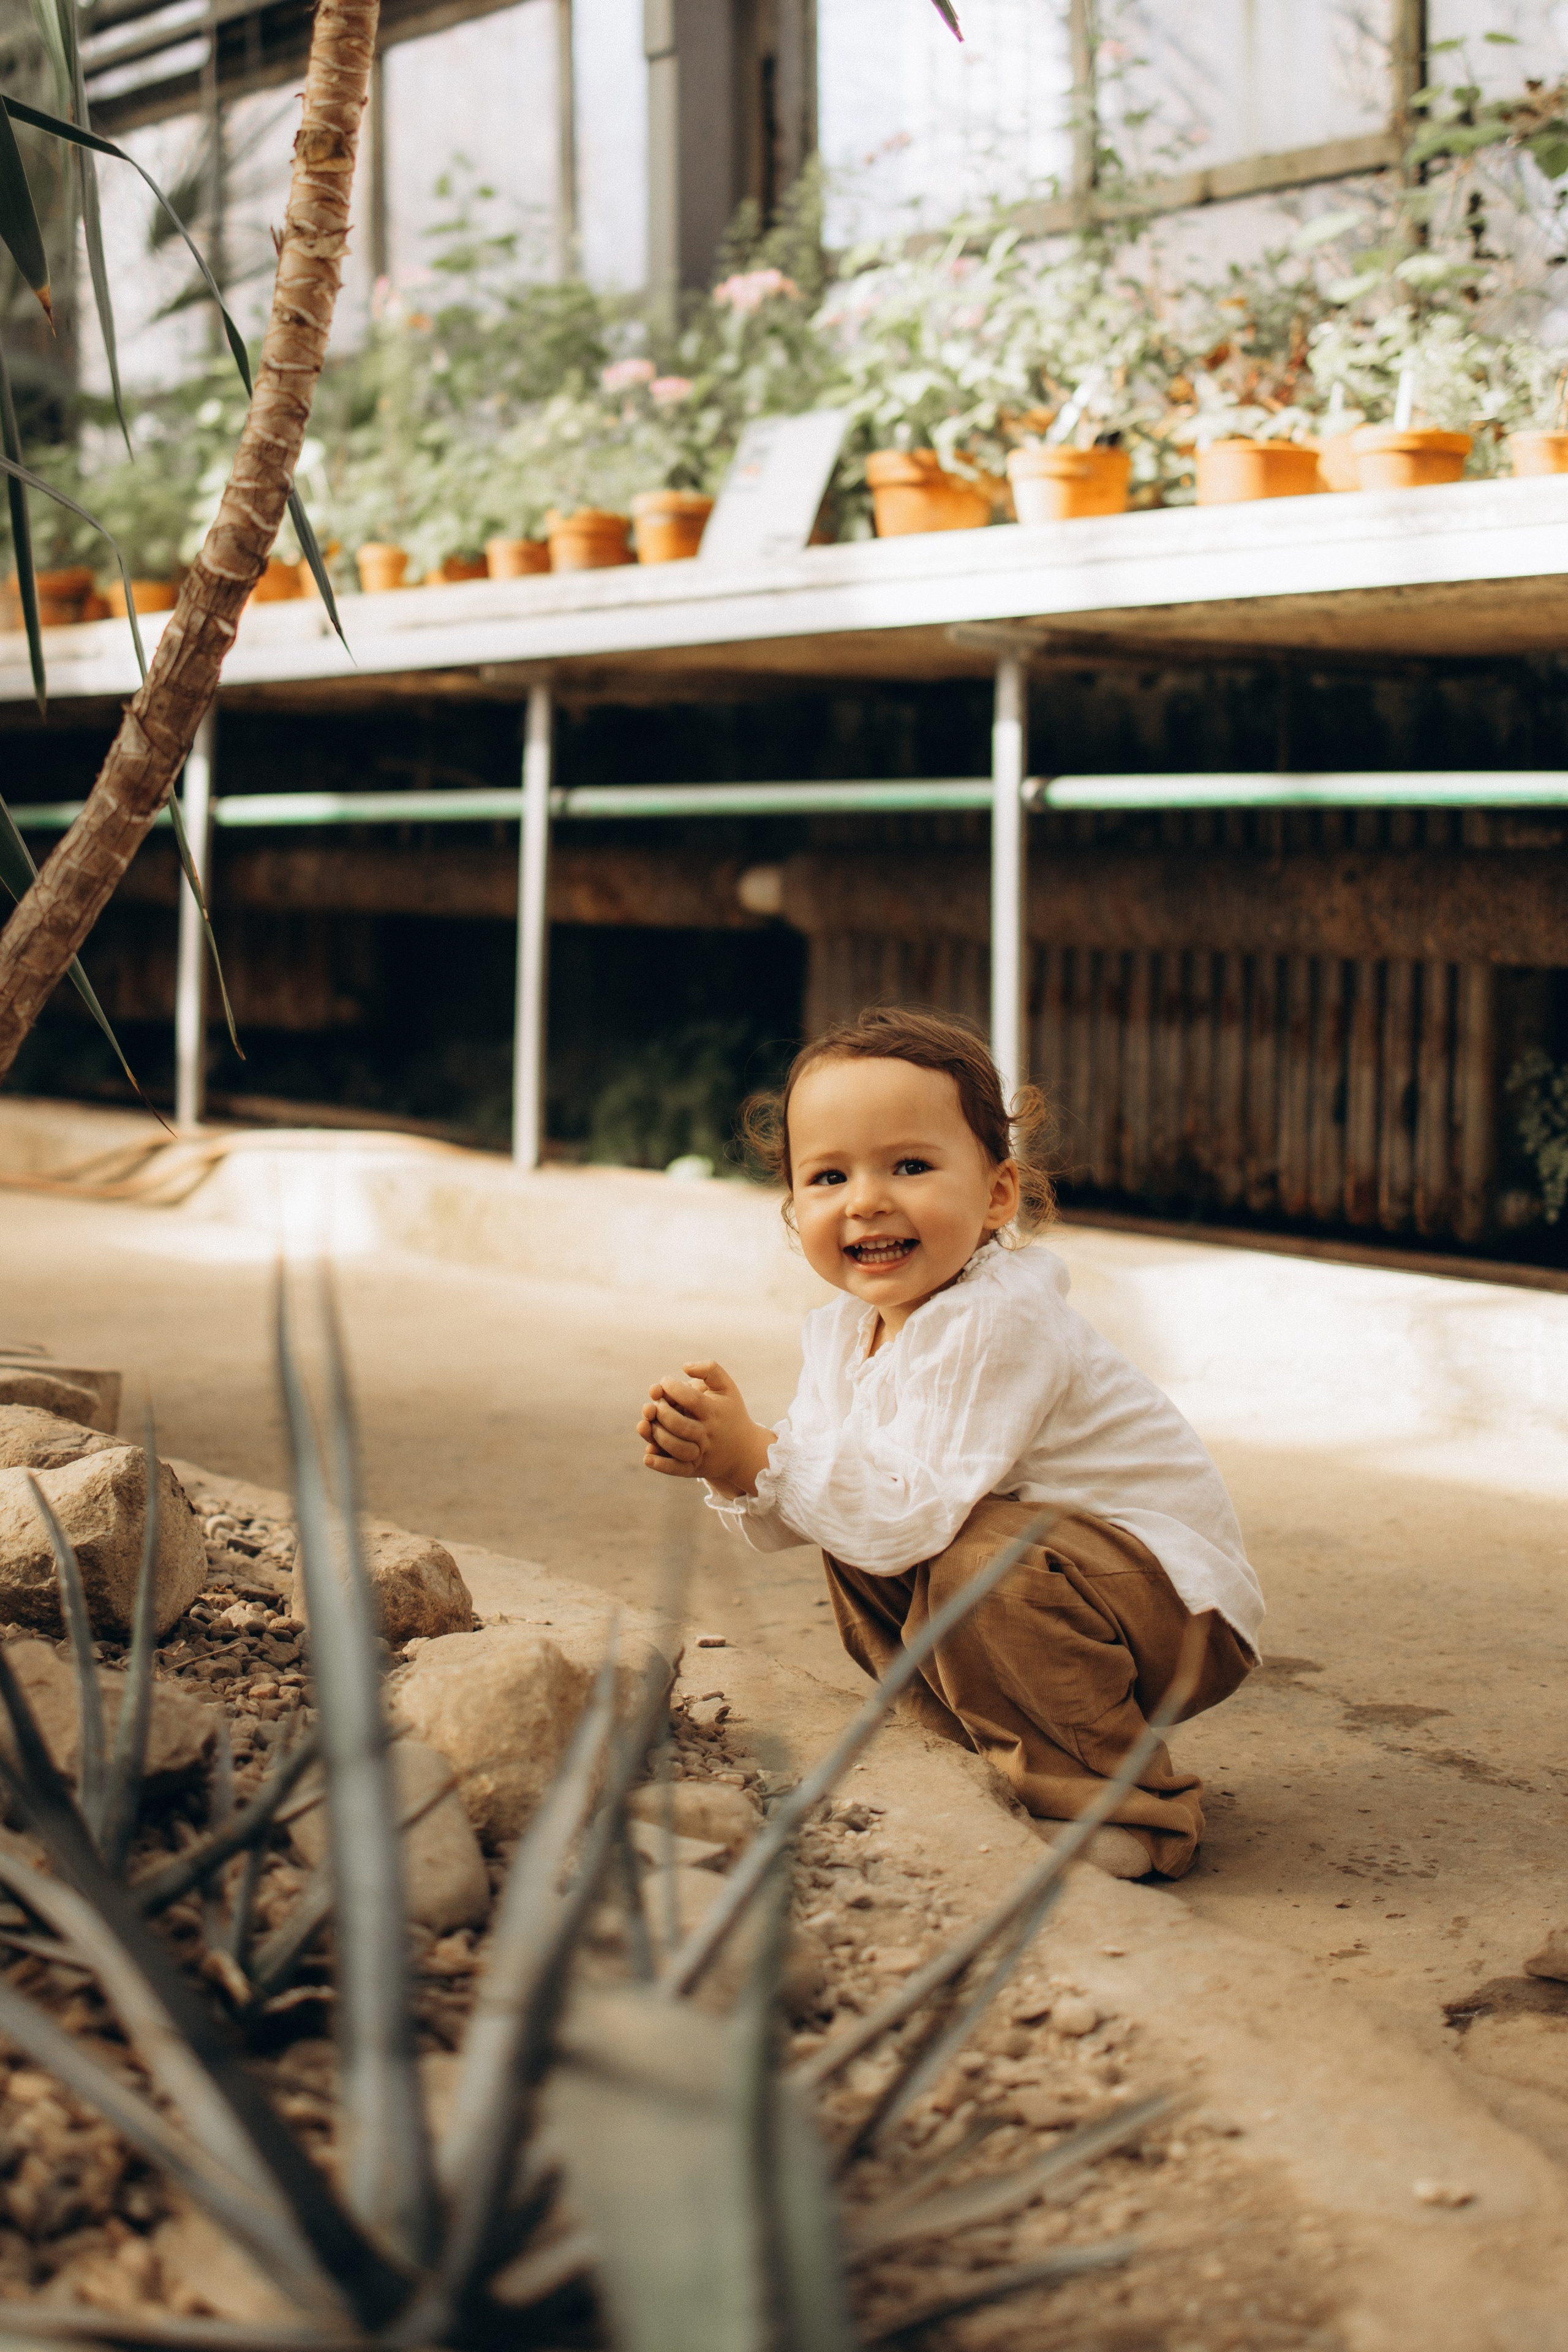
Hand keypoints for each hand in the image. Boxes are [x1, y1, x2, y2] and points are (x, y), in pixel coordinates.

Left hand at [636, 1360, 775, 1496]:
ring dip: (657, 1435)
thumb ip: (710, 1369)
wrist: (744, 1450)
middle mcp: (707, 1434)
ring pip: (676, 1447)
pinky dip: (661, 1465)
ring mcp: (701, 1452)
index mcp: (713, 1412)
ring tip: (649, 1423)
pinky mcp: (694, 1469)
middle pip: (680, 1425)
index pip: (691, 1399)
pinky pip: (677, 1470)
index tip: (663, 1381)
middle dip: (661, 1412)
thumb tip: (684, 1366)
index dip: (672, 1388)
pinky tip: (647, 1457)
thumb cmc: (730, 1412)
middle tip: (655, 1404)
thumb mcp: (726, 1387)